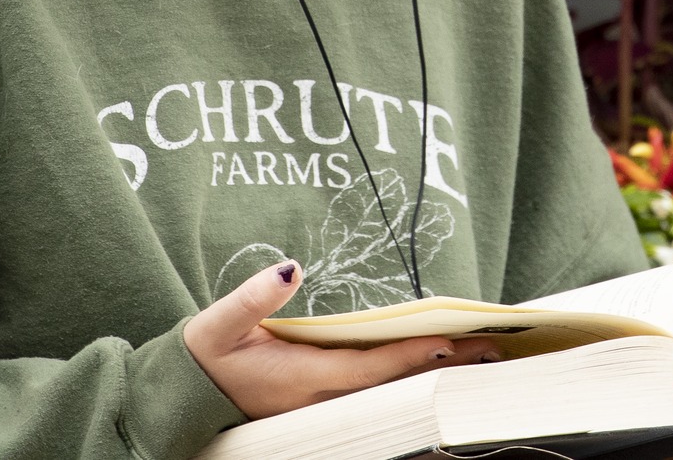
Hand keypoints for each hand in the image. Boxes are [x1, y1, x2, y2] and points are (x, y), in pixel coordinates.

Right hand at [184, 260, 502, 418]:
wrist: (183, 399)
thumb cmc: (202, 358)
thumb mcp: (216, 325)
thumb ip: (252, 298)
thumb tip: (289, 268)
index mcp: (301, 379)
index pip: (368, 369)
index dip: (409, 355)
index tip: (448, 340)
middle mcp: (319, 398)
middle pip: (391, 385)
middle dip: (440, 366)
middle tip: (489, 348)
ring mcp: (322, 403)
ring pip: (388, 390)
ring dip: (431, 371)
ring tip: (477, 352)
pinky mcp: (321, 399)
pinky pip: (375, 389)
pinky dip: (407, 373)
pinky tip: (434, 360)